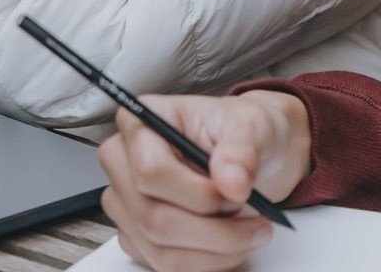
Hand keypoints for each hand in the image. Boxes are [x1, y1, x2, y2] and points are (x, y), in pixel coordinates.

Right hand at [99, 90, 311, 271]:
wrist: (252, 153)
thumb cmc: (243, 130)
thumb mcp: (251, 124)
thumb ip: (241, 149)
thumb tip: (232, 182)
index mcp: (142, 123)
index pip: (150, 171)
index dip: (197, 194)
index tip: (237, 194)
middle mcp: (124, 162)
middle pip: (153, 218)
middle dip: (214, 230)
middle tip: (256, 219)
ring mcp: (127, 202)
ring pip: (160, 249)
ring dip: (215, 251)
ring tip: (249, 230)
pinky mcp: (136, 234)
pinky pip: (166, 265)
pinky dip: (206, 262)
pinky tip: (231, 243)